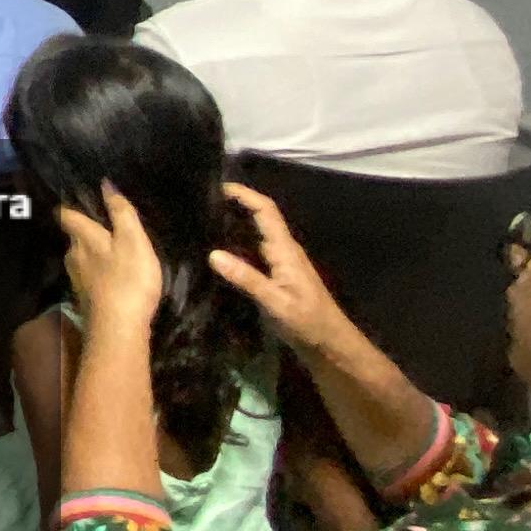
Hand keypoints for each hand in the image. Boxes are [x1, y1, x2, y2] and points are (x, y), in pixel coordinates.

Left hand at [58, 183, 166, 336]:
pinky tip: (111, 277)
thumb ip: (120, 212)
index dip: (69, 205)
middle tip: (105, 225)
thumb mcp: (133, 240)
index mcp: (82, 238)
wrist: (118, 329)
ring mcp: (76, 279)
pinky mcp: (85, 298)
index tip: (76, 198)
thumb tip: (104, 183)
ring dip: (93, 253)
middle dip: (86, 230)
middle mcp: (72, 256)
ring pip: (81, 258)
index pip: (66, 214)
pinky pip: (89, 277)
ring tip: (111, 250)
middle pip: (74, 237)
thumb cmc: (128, 279)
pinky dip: (98, 273)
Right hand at [206, 180, 357, 353]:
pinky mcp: (276, 276)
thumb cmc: (307, 321)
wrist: (329, 343)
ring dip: (234, 226)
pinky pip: (254, 252)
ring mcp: (280, 263)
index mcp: (285, 250)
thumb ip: (246, 278)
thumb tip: (213, 254)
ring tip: (203, 224)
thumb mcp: (276, 302)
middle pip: (259, 218)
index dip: (245, 195)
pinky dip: (236, 246)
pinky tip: (218, 254)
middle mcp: (283, 251)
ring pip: (255, 235)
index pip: (265, 211)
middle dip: (235, 206)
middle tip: (201, 205)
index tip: (218, 187)